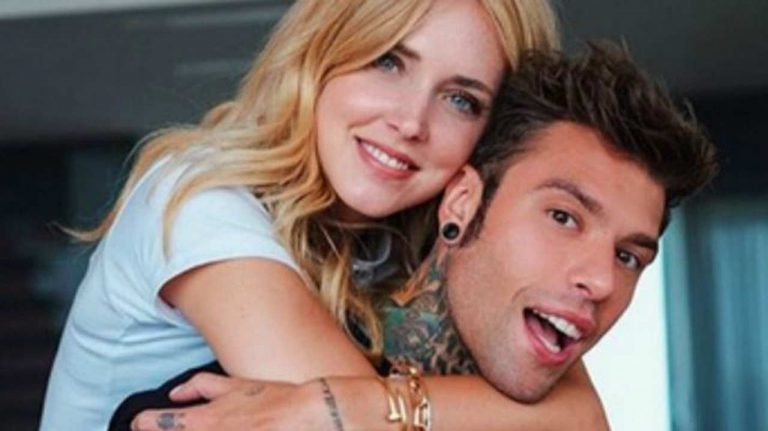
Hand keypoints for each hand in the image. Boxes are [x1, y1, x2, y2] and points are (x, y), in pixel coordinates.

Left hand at [130, 372, 334, 430]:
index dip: (144, 423)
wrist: (308, 419)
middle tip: (165, 428)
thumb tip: (175, 392)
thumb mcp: (236, 386)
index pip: (153, 424)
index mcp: (202, 421)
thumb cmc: (275, 401)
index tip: (142, 424)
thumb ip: (201, 386)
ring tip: (212, 426)